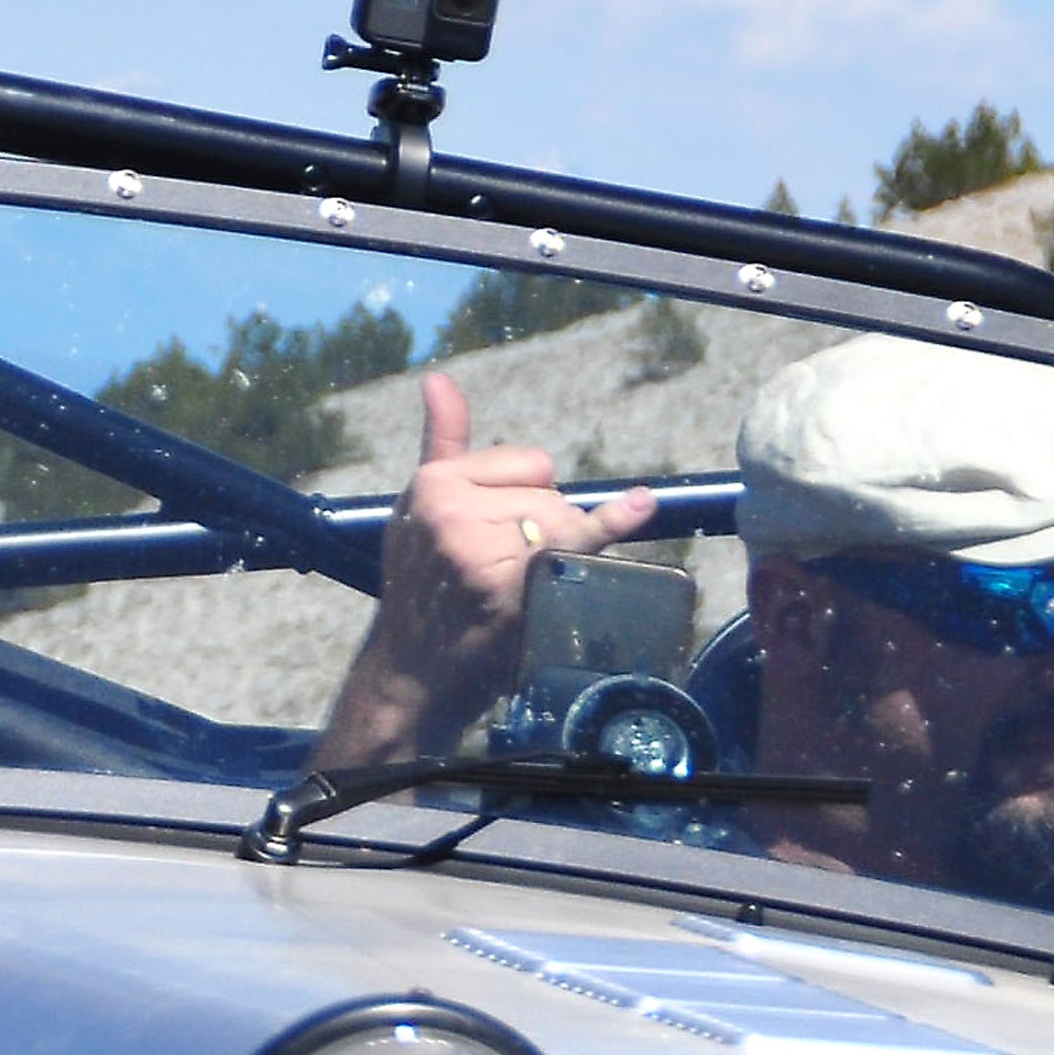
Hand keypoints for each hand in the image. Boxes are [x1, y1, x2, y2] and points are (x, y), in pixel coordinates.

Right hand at [314, 371, 655, 770]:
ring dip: (556, 555)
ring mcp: (483, 551)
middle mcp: (454, 511)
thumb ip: (443, 444)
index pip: (530, 462)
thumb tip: (439, 378)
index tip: (495, 536)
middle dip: (543, 527)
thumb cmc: (421, 590)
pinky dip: (612, 526)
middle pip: (551, 494)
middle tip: (500, 574)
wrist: (412, 676)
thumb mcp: (419, 510)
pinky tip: (641, 506)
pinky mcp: (511, 588)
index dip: (528, 496)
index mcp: (433, 484)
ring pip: (563, 523)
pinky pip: (575, 544)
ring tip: (512, 591)